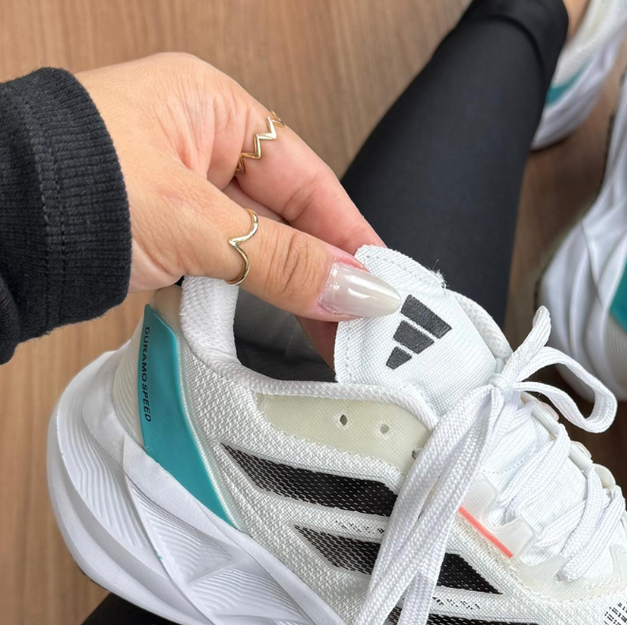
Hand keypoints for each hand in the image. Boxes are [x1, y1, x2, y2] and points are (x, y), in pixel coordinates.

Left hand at [77, 53, 399, 359]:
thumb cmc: (67, 185)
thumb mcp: (196, 223)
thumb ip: (284, 261)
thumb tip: (357, 291)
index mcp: (211, 107)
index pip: (307, 176)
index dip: (349, 233)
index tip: (381, 282)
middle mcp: (197, 145)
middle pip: (287, 216)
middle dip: (324, 272)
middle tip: (361, 323)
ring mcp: (175, 193)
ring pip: (257, 249)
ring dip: (289, 293)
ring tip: (327, 336)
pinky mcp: (157, 237)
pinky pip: (223, 271)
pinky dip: (248, 301)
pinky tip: (272, 328)